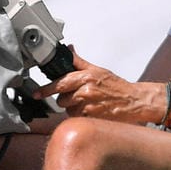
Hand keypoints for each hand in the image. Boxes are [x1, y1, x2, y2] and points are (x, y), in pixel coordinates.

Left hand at [34, 56, 154, 122]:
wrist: (133, 101)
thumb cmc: (117, 86)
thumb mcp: (98, 70)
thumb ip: (79, 62)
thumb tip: (69, 50)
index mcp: (86, 77)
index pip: (60, 83)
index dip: (46, 89)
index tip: (37, 93)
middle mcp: (86, 91)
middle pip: (62, 99)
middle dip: (66, 99)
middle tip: (78, 96)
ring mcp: (89, 106)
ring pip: (69, 111)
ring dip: (74, 109)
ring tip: (88, 103)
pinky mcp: (92, 118)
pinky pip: (78, 119)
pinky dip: (82, 116)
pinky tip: (92, 111)